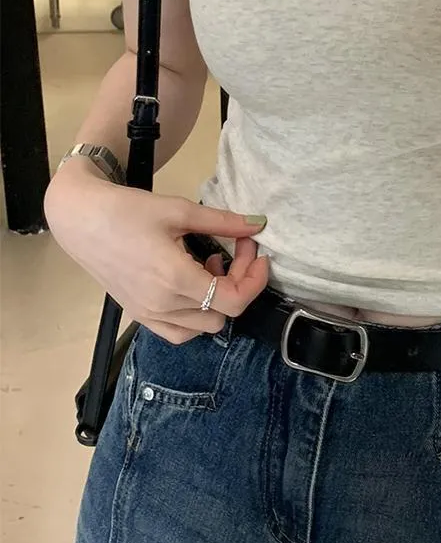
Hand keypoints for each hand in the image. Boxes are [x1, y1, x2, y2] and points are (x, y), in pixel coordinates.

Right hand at [45, 162, 268, 343]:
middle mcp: (162, 305)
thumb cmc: (127, 210)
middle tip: (232, 251)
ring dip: (217, 302)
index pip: (234, 300)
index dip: (255, 279)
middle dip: (238, 283)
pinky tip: (191, 285)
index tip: (258, 253)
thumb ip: (223, 222)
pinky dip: (195, 316)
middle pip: (223, 314)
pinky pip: (178, 332)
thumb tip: (258, 224)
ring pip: (203, 328)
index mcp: (175, 279)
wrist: (80, 220)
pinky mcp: (138, 315)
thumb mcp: (179, 210)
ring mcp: (148, 315)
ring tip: (207, 266)